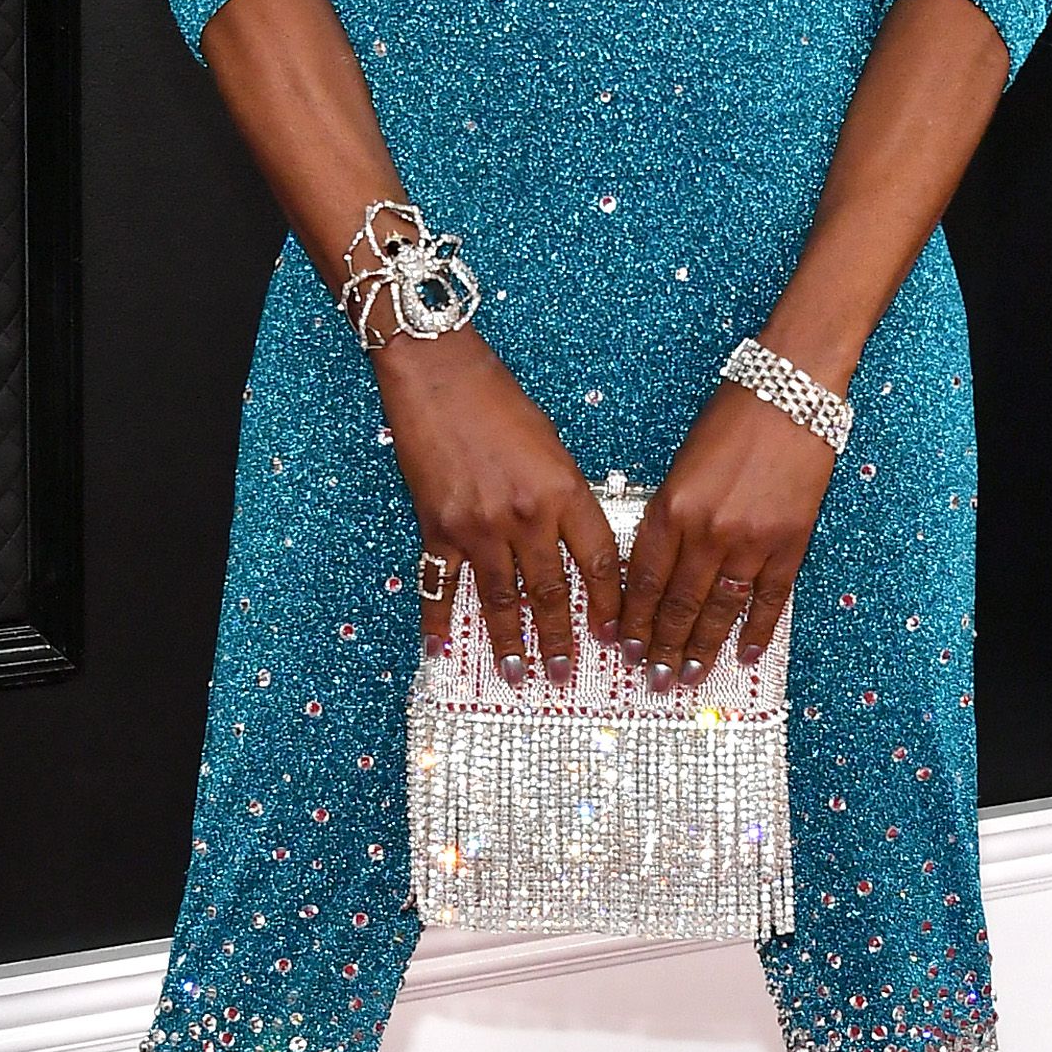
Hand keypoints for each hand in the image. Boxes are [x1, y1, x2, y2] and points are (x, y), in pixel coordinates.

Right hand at [374, 329, 625, 682]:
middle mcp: (526, 517)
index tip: (614, 636)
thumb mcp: (552, 447)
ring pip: (500, 599)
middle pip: (550, 592)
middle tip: (566, 674)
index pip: (598, 563)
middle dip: (560, 639)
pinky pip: (439, 585)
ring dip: (510, 642)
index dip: (608, 605)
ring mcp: (479, 526)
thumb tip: (572, 547)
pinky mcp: (437, 527)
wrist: (438, 376)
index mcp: (565, 492)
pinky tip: (441, 648)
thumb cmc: (499, 401)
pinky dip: (438, 620)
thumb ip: (564, 498)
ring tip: (517, 674)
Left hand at [617, 379, 835, 690]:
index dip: (632, 620)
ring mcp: (751, 541)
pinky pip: (769, 598)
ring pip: (721, 609)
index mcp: (671, 508)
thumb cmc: (731, 419)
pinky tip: (746, 654)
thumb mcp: (682, 465)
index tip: (623, 648)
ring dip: (703, 647)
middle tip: (653, 679)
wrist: (791, 393)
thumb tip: (657, 569)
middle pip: (677, 604)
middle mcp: (706, 531)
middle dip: (661, 647)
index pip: (642, 580)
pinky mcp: (790, 542)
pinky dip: (757, 629)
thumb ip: (669, 517)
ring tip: (689, 675)